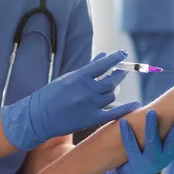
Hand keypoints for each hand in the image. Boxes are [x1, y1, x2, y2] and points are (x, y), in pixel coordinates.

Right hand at [1, 50, 141, 150]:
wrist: (38, 117)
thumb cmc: (51, 95)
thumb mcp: (68, 78)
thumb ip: (87, 69)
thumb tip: (103, 56)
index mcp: (79, 78)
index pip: (103, 65)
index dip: (115, 58)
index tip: (123, 53)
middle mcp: (86, 91)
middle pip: (111, 81)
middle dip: (120, 74)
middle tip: (123, 70)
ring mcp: (89, 106)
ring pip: (112, 95)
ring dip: (114, 89)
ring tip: (112, 87)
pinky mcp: (90, 119)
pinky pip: (113, 113)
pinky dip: (126, 108)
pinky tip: (136, 104)